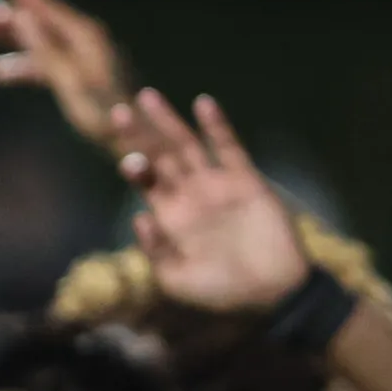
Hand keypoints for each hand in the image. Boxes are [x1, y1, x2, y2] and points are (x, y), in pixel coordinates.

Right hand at [0, 0, 134, 157]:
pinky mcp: (78, 75)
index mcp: (83, 34)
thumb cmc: (102, 111)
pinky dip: (19, 62)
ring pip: (37, 41)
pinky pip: (42, 61)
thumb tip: (21, 15)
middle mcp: (83, 38)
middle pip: (37, 21)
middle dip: (4, 18)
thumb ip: (44, 48)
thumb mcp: (69, 79)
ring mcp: (81, 56)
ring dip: (7, 39)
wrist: (131, 139)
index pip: (43, 6)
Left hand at [115, 89, 310, 312]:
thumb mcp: (177, 280)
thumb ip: (155, 251)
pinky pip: (228, 148)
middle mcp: (189, 195)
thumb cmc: (221, 290)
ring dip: (169, 122)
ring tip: (148, 98)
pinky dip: (216, 127)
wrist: (272, 292)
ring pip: (187, 146)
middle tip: (119, 111)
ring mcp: (216, 185)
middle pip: (160, 157)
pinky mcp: (246, 181)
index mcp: (170, 216)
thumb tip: (138, 218)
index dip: (133, 167)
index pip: (145, 183)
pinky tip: (203, 105)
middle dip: (140, 135)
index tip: (126, 159)